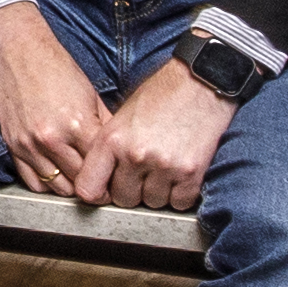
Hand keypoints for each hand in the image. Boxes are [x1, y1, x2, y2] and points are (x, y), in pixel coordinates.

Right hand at [0, 4, 114, 200]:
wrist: (17, 51)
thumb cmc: (56, 67)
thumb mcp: (91, 93)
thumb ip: (105, 124)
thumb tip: (121, 150)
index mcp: (78, 124)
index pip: (101, 168)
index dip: (112, 177)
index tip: (116, 180)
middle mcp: (53, 139)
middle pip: (81, 183)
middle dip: (94, 186)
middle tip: (102, 185)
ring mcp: (30, 144)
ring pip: (58, 188)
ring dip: (72, 188)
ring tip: (80, 181)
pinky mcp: (13, 146)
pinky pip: (33, 181)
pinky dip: (48, 185)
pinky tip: (58, 176)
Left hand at [94, 57, 233, 214]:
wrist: (199, 83)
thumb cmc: (159, 97)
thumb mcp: (121, 118)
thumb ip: (108, 150)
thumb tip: (100, 181)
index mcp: (111, 140)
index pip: (89, 190)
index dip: (98, 194)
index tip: (106, 191)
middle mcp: (135, 155)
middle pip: (123, 200)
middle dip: (131, 191)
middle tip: (142, 173)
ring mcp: (163, 166)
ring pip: (152, 203)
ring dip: (157, 193)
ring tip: (163, 168)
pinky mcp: (191, 172)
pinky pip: (179, 203)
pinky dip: (180, 195)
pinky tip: (179, 176)